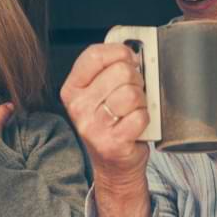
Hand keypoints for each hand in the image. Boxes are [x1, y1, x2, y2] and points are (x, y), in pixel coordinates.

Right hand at [59, 42, 150, 185]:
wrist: (112, 166)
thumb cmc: (109, 124)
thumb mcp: (99, 93)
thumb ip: (108, 69)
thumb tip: (132, 51)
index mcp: (72, 89)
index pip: (95, 55)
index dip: (119, 52)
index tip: (128, 59)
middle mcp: (78, 108)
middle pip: (121, 71)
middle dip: (135, 80)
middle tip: (131, 92)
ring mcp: (93, 127)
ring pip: (132, 93)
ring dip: (141, 101)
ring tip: (132, 110)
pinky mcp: (112, 143)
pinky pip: (140, 116)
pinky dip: (144, 119)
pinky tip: (134, 125)